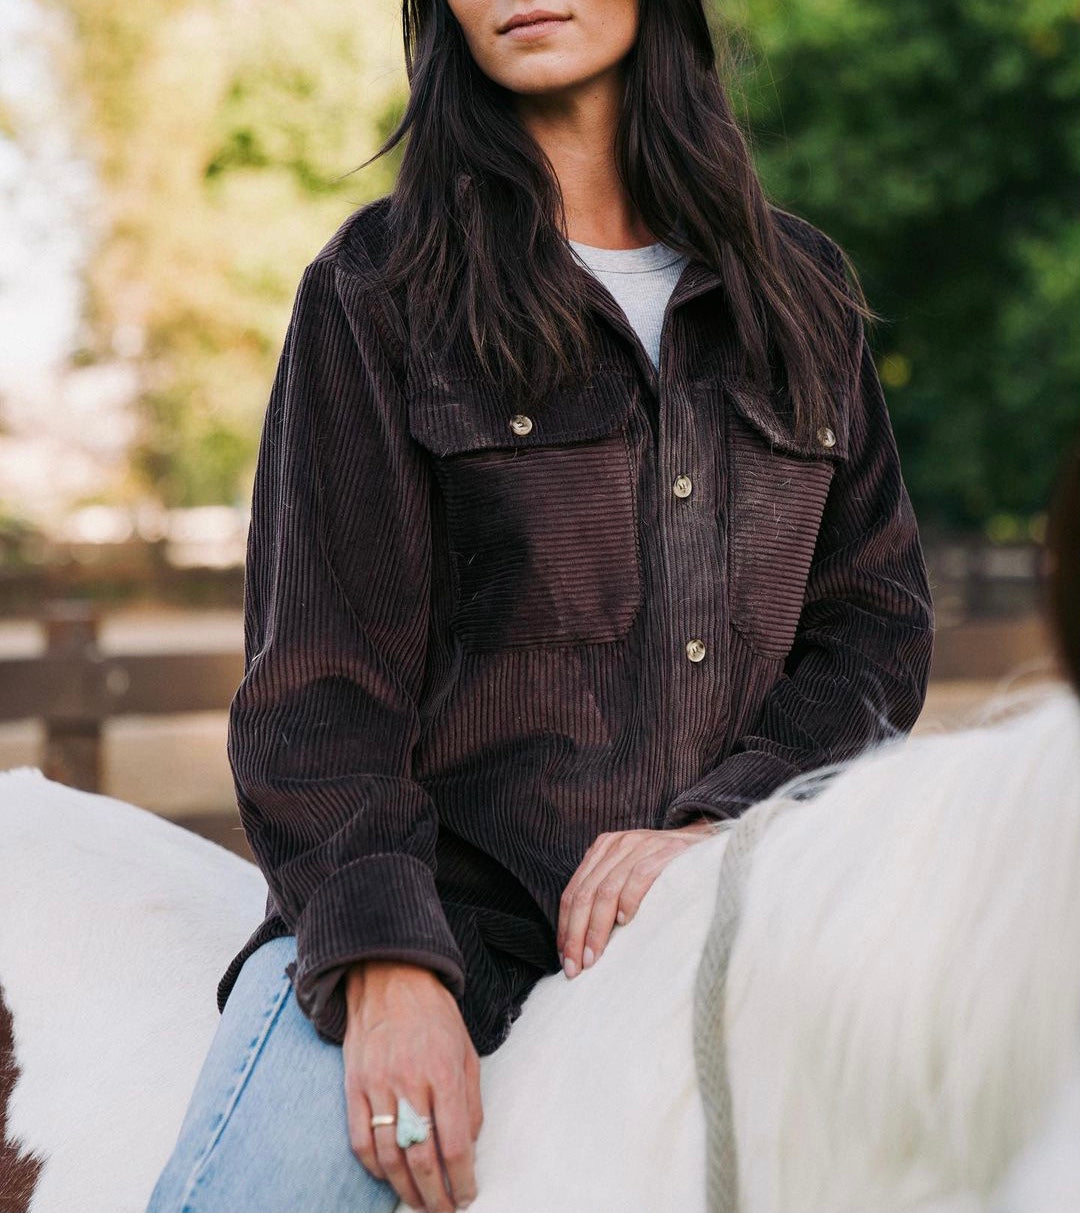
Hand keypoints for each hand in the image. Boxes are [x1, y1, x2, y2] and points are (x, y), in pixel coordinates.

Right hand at [343, 960, 482, 1211]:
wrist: (389, 976)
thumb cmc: (434, 1013)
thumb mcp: (466, 1050)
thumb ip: (470, 1100)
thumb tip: (469, 1147)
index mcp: (444, 1072)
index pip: (454, 1143)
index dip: (463, 1179)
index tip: (468, 1195)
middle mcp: (410, 1081)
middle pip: (422, 1158)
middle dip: (436, 1195)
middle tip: (445, 1211)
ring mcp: (377, 1085)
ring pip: (389, 1156)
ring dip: (405, 1190)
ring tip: (420, 1203)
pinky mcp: (354, 1085)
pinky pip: (360, 1139)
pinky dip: (374, 1167)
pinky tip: (388, 1178)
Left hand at [556, 819, 714, 977]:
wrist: (707, 845)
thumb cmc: (666, 871)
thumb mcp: (629, 873)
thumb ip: (607, 893)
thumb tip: (582, 941)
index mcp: (603, 849)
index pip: (573, 892)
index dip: (565, 927)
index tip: (564, 958)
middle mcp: (617, 845)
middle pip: (585, 894)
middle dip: (576, 934)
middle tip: (575, 967)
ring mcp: (640, 846)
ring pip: (606, 891)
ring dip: (596, 929)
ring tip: (594, 957)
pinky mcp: (662, 852)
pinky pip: (638, 878)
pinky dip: (628, 902)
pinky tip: (625, 924)